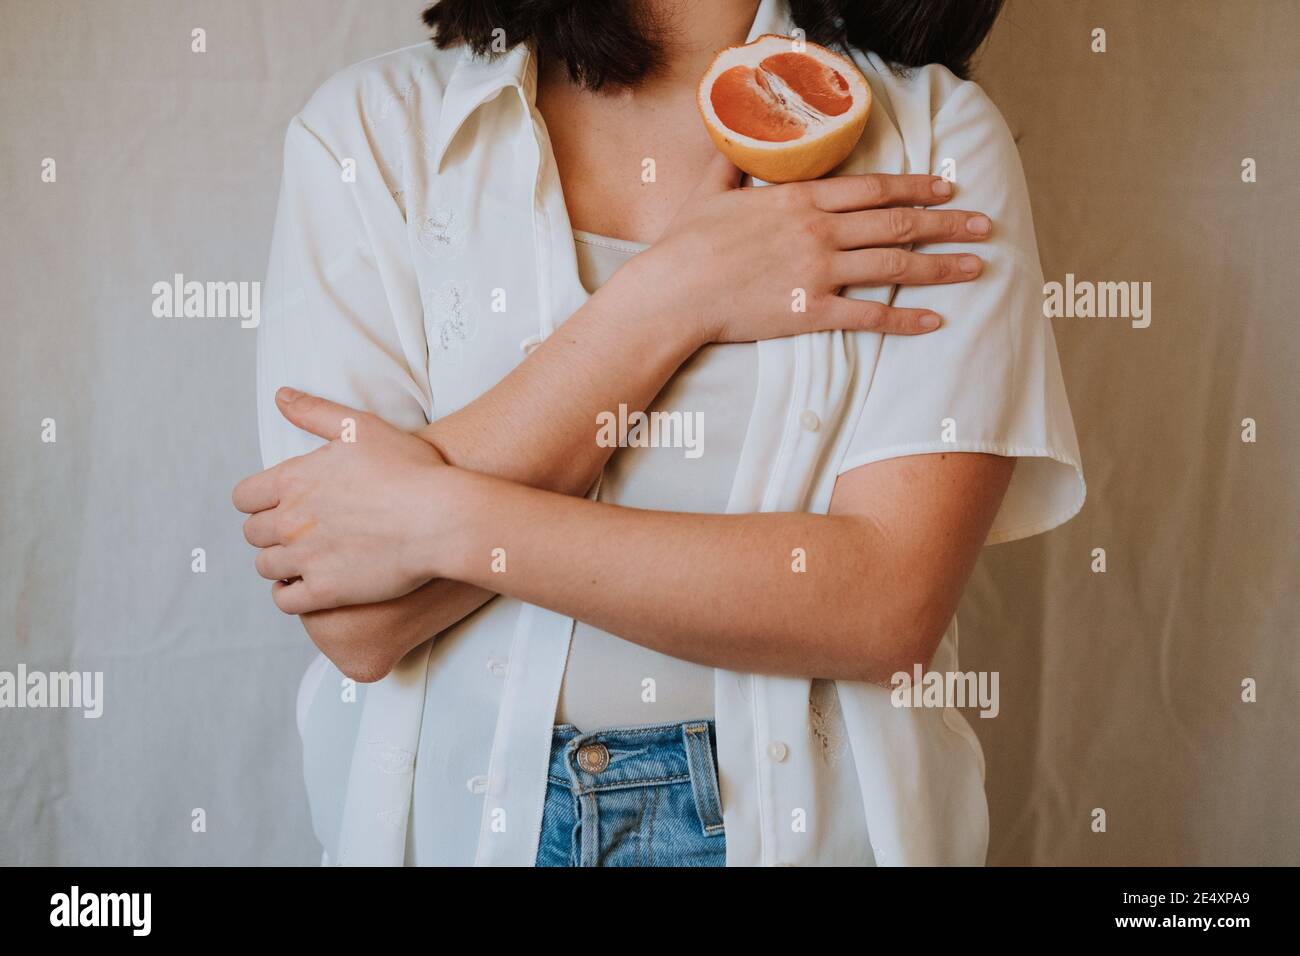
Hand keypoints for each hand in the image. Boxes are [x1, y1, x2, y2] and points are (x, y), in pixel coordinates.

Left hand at [233, 388, 446, 613]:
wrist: (442, 518)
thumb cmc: (410, 470)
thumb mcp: (361, 427)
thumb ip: (314, 412)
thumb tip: (281, 397)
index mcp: (292, 481)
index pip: (244, 497)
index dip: (258, 501)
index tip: (278, 504)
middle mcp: (291, 521)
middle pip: (253, 534)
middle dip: (270, 532)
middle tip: (299, 531)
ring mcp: (306, 559)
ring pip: (266, 567)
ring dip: (280, 563)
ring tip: (305, 559)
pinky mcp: (326, 591)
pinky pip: (286, 601)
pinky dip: (291, 595)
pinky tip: (309, 587)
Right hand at [613, 155, 989, 346]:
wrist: (674, 290)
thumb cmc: (687, 242)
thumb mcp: (711, 191)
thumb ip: (732, 165)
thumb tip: (734, 141)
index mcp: (801, 199)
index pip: (874, 188)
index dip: (916, 186)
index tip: (947, 186)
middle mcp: (819, 231)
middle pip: (898, 223)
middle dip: (946, 223)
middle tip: (982, 224)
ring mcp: (818, 272)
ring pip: (894, 266)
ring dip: (941, 266)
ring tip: (975, 267)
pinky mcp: (812, 311)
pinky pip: (869, 315)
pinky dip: (905, 320)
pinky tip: (934, 321)